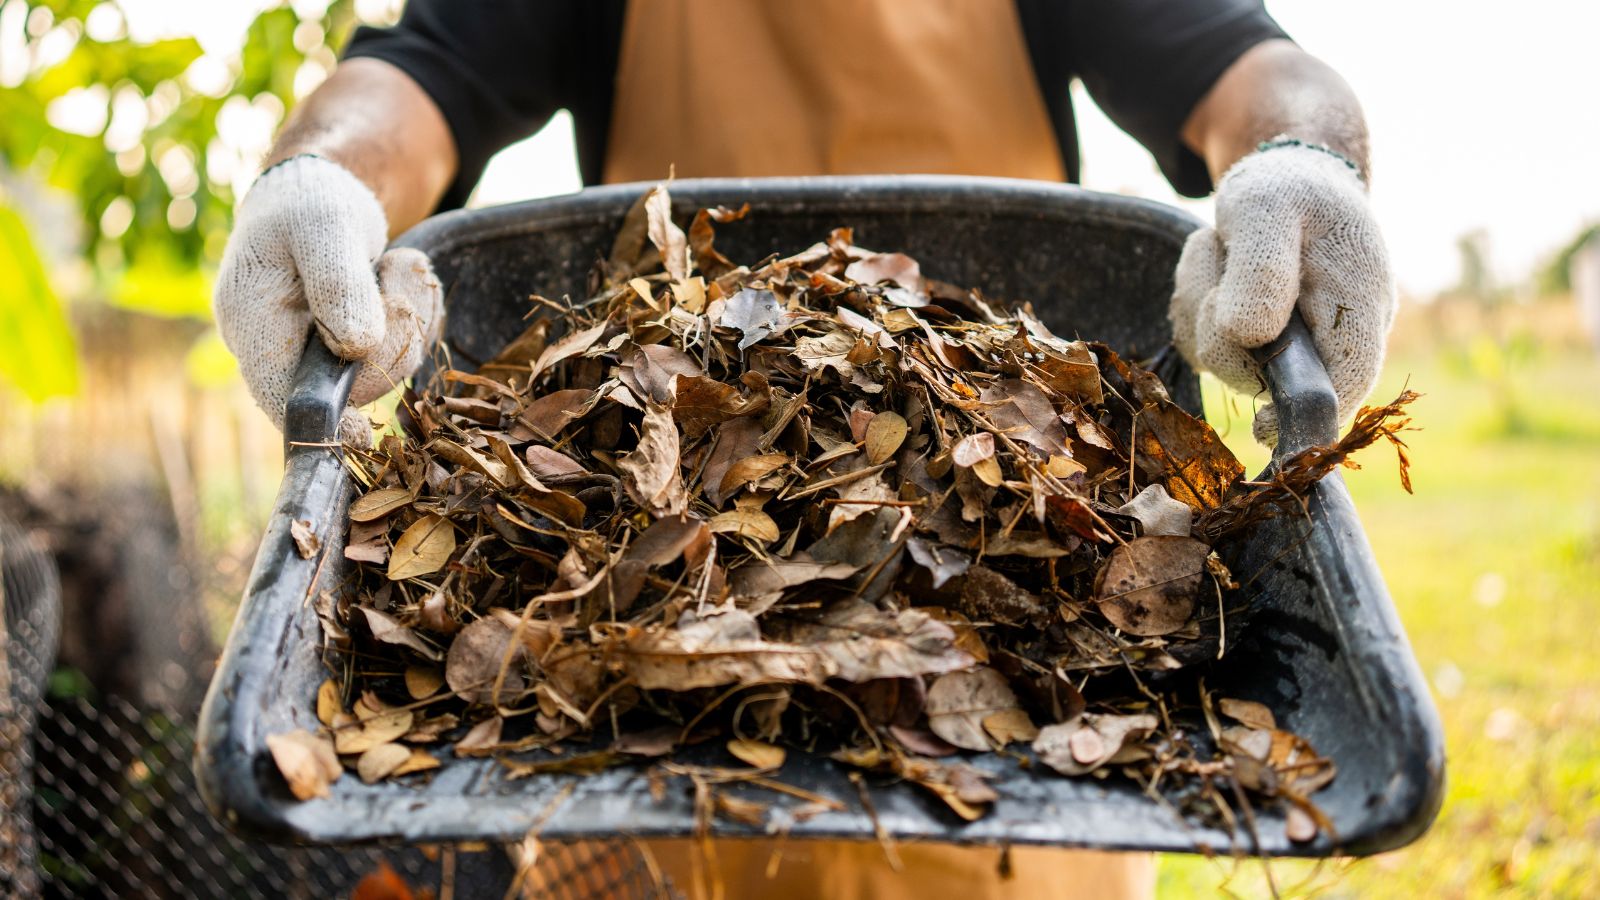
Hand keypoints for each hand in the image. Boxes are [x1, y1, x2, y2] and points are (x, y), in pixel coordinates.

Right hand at [214, 155, 443, 442]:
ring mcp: (313, 353)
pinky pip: (397, 353)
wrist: (321, 192)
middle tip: (398, 270)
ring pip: (381, 369)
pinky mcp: (349, 351)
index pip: (276, 394)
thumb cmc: (310, 203)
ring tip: (398, 263)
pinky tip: (401, 275)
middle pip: (345, 386)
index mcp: (249, 320)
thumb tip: (356, 348)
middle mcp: (276, 348)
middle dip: (391, 334)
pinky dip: (413, 314)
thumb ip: (337, 283)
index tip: (363, 435)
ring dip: (408, 316)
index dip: (321, 423)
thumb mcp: (325, 227)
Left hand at [1169, 142, 1395, 444]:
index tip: (1261, 425)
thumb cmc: (1287, 189)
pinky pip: (1205, 343)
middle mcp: (1332, 334)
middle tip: (1220, 252)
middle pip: (1271, 379)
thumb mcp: (1267, 208)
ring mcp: (1292, 342)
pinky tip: (1214, 262)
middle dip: (1222, 326)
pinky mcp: (1254, 341)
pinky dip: (1194, 302)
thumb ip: (1261, 268)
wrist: (1284, 178)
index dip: (1308, 414)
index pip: (1348, 381)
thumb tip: (1248, 335)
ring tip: (1222, 245)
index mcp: (1360, 302)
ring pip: (1227, 359)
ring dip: (1202, 301)